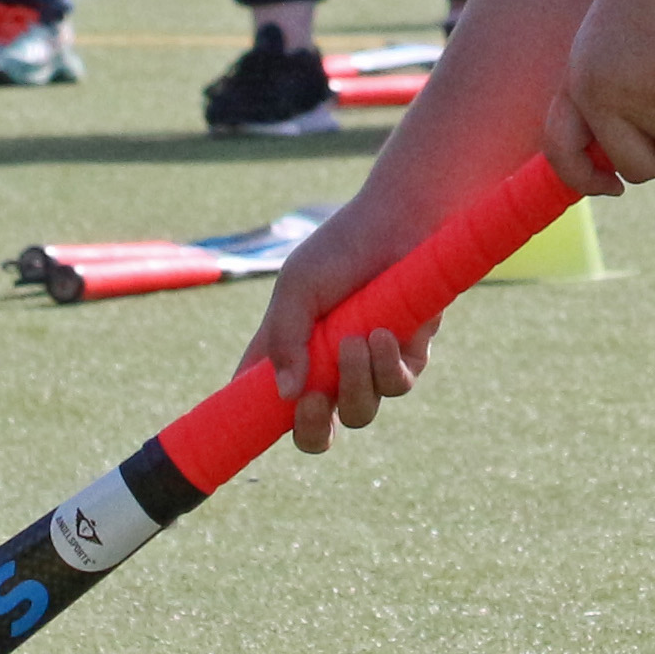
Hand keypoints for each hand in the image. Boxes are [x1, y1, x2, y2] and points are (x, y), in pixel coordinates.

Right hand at [244, 205, 443, 456]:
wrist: (400, 222)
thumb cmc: (341, 248)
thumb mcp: (297, 288)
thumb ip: (284, 339)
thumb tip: (287, 394)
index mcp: (291, 353)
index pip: (264, 403)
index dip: (254, 423)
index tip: (246, 427)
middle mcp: (328, 367)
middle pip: (315, 432)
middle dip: (313, 428)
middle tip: (313, 401)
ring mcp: (368, 366)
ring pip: (360, 412)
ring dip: (355, 383)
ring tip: (355, 340)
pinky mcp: (407, 357)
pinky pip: (398, 385)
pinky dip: (387, 366)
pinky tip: (383, 334)